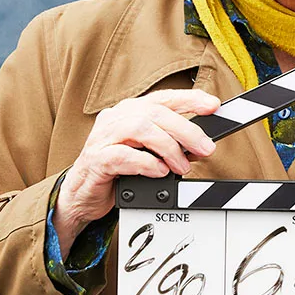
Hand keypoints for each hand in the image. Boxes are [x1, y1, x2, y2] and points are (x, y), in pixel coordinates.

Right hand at [53, 89, 220, 254]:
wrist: (82, 195)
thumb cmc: (116, 170)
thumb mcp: (148, 154)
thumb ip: (170, 146)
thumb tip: (200, 146)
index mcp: (130, 111)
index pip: (163, 98)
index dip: (190, 99)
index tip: (213, 106)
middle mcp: (116, 118)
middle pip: (156, 113)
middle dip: (186, 130)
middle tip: (206, 148)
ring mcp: (103, 137)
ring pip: (140, 129)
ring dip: (168, 148)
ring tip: (182, 166)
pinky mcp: (96, 159)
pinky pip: (123, 155)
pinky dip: (146, 163)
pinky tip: (160, 171)